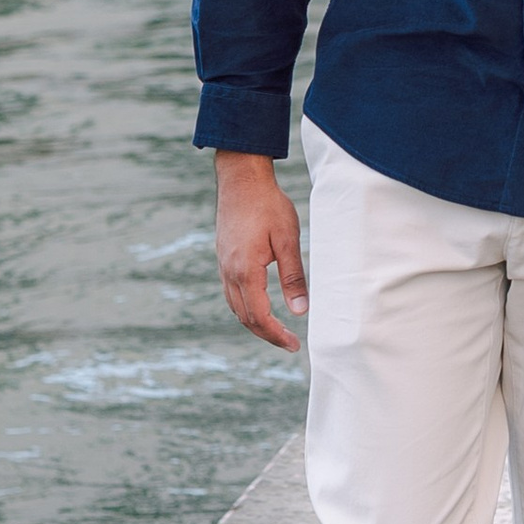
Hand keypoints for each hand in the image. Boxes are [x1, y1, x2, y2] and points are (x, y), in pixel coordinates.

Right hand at [215, 149, 308, 347]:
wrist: (241, 179)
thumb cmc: (268, 206)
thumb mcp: (288, 239)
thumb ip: (293, 277)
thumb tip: (300, 310)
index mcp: (245, 271)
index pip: (259, 316)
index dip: (276, 335)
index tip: (294, 344)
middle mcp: (229, 272)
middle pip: (245, 317)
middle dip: (266, 334)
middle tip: (289, 343)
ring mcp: (223, 265)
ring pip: (235, 307)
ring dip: (254, 323)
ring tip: (276, 330)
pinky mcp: (223, 258)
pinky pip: (231, 293)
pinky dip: (245, 307)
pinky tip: (259, 305)